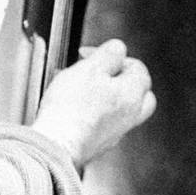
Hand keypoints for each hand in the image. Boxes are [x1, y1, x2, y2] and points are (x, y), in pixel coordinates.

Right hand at [32, 38, 155, 168]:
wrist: (56, 145)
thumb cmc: (72, 108)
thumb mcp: (91, 67)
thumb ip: (110, 53)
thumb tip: (118, 49)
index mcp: (133, 94)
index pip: (137, 68)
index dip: (114, 55)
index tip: (91, 54)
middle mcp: (130, 116)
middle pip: (138, 92)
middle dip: (120, 78)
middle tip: (100, 72)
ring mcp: (115, 133)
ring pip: (121, 109)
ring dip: (106, 96)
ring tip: (82, 89)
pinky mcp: (99, 144)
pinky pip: (104, 123)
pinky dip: (95, 113)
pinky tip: (76, 109)